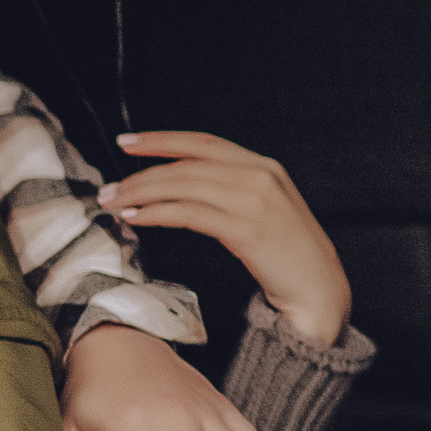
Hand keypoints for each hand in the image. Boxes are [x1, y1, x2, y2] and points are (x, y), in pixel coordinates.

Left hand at [95, 129, 352, 348]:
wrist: (320, 291)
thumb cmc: (288, 257)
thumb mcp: (264, 210)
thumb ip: (232, 192)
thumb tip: (181, 188)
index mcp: (264, 167)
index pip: (203, 143)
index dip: (162, 140)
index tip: (127, 141)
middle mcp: (260, 176)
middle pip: (187, 165)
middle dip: (142, 172)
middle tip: (109, 186)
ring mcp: (255, 201)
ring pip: (184, 186)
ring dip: (142, 193)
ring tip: (115, 203)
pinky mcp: (247, 229)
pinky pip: (190, 214)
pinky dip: (158, 213)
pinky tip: (136, 218)